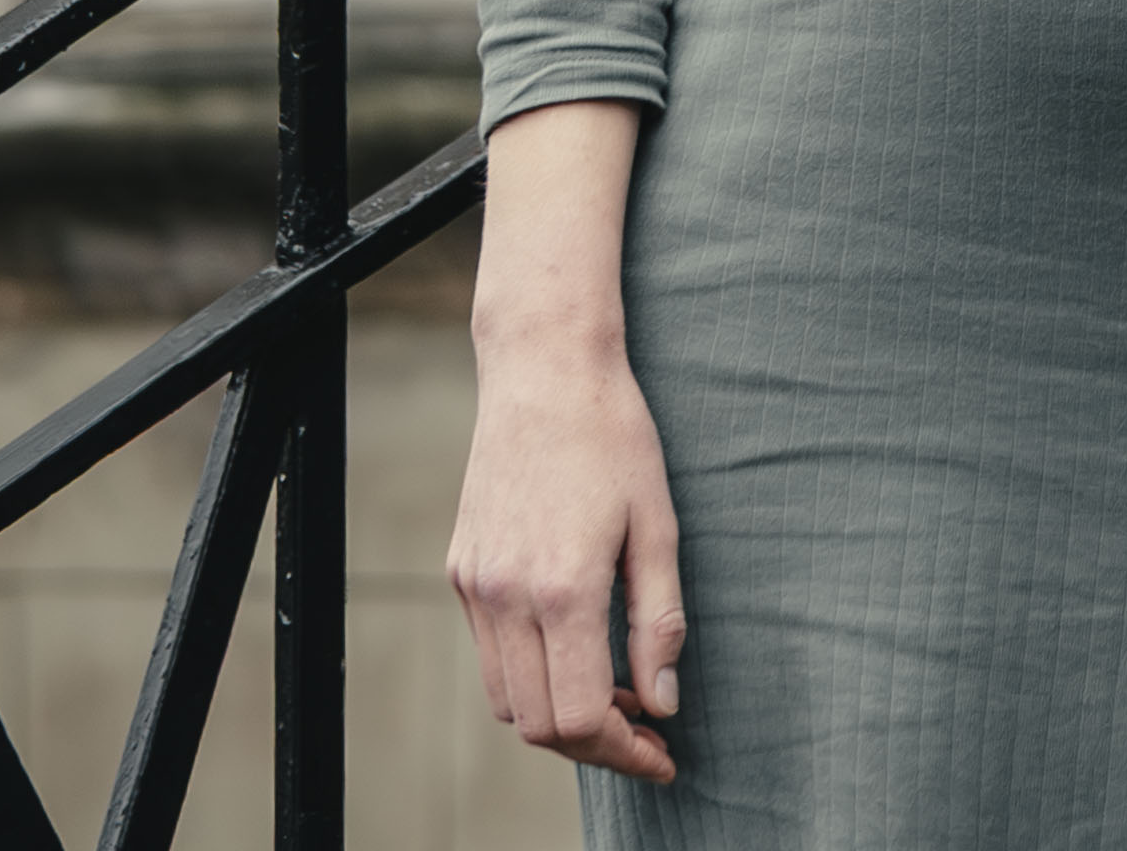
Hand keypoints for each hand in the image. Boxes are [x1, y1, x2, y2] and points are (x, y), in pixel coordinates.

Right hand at [452, 98, 681, 780]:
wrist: (544, 373)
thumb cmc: (616, 437)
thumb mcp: (660, 525)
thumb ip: (659, 619)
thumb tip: (665, 699)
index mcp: (562, 589)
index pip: (580, 715)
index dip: (624, 750)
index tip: (664, 752)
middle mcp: (505, 598)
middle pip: (538, 723)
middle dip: (595, 744)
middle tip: (650, 733)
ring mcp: (475, 588)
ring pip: (506, 699)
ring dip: (559, 716)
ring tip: (620, 695)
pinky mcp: (462, 572)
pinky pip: (490, 656)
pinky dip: (531, 677)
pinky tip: (578, 653)